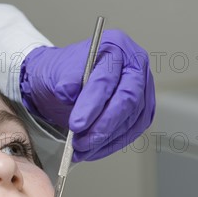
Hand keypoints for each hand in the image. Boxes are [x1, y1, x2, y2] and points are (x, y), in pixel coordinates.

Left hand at [20, 30, 154, 160]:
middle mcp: (134, 65)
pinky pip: (132, 131)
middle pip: (127, 100)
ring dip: (105, 139)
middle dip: (102, 125)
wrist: (62, 86)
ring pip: (131, 120)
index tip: (77, 124)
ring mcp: (142, 88)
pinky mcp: (141, 110)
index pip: (107, 79)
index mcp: (115, 46)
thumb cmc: (61, 75)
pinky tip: (94, 150)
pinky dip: (112, 144)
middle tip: (81, 141)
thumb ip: (64, 80)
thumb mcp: (56, 73)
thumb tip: (68, 91)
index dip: (92, 104)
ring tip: (81, 148)